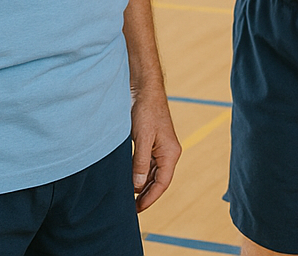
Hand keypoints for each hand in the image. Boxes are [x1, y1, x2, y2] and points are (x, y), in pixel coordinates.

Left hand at [130, 83, 181, 211]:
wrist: (144, 89)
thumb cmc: (146, 110)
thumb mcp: (142, 138)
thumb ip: (140, 163)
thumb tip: (137, 186)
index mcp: (171, 152)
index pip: (162, 183)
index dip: (150, 198)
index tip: (136, 210)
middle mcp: (168, 152)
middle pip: (158, 180)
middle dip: (145, 195)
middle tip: (129, 208)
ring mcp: (160, 147)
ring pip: (152, 173)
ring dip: (141, 185)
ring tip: (126, 197)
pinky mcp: (151, 142)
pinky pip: (146, 164)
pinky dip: (138, 173)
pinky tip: (128, 179)